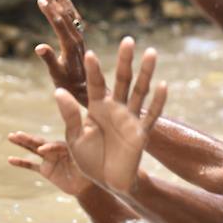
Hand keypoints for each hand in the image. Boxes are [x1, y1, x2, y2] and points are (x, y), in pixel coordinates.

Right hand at [7, 132, 91, 195]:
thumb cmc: (88, 172)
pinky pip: (31, 165)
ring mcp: (49, 159)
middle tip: (17, 134)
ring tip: (11, 136)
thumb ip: (76, 158)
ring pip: (33, 150)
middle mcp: (56, 151)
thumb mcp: (83, 164)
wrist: (85, 186)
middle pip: (41, 143)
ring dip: (22, 144)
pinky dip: (21, 163)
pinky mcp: (45, 170)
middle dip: (29, 139)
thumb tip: (73, 153)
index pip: (55, 145)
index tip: (42, 150)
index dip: (49, 147)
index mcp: (66, 147)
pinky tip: (10, 159)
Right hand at [35, 0, 88, 104]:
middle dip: (53, 0)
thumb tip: (39, 47)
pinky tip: (63, 1)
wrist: (88, 91)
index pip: (59, 24)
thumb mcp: (57, 74)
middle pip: (65, 16)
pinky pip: (75, 20)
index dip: (50, 11)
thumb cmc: (69, 85)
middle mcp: (77, 40)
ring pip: (71, 15)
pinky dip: (68, 8)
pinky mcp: (79, 40)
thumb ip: (49, 60)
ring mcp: (79, 39)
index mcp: (70, 46)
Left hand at [55, 37, 166, 193]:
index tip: (89, 53)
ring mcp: (131, 120)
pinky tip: (163, 85)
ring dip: (146, 73)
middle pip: (122, 80)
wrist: (107, 182)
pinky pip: (152, 115)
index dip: (93, 70)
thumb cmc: (89, 160)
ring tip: (151, 52)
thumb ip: (69, 114)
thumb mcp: (74, 137)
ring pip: (140, 91)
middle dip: (125, 61)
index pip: (96, 85)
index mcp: (97, 109)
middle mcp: (116, 109)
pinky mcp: (142, 133)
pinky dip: (158, 101)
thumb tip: (58, 92)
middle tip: (128, 40)